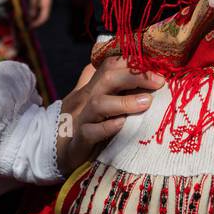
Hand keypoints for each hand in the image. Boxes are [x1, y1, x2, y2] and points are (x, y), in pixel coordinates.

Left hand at [22, 0, 51, 27]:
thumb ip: (32, 5)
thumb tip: (31, 16)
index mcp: (46, 2)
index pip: (44, 17)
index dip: (38, 23)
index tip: (31, 27)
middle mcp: (46, 4)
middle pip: (43, 17)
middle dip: (36, 22)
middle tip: (28, 26)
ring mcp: (44, 2)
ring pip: (40, 14)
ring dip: (34, 19)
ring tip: (26, 22)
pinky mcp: (40, 1)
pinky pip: (38, 10)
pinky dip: (33, 14)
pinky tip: (28, 15)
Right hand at [55, 55, 164, 177]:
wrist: (53, 151)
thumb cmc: (83, 124)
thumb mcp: (97, 101)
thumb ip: (112, 87)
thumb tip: (137, 71)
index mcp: (92, 87)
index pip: (111, 65)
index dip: (134, 62)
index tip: (159, 66)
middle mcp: (86, 99)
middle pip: (107, 77)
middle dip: (135, 76)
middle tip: (160, 81)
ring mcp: (81, 119)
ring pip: (99, 104)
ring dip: (125, 101)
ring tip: (147, 102)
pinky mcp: (78, 140)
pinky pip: (90, 131)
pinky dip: (107, 128)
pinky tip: (122, 124)